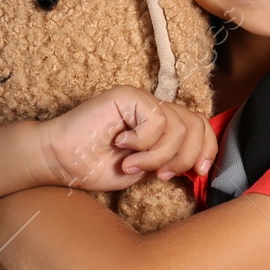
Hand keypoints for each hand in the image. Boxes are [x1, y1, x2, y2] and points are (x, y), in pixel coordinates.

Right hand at [37, 85, 217, 191]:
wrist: (61, 160)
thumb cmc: (95, 166)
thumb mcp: (144, 170)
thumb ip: (170, 161)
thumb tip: (200, 163)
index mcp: (160, 125)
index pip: (200, 127)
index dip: (208, 149)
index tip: (199, 174)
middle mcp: (154, 109)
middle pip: (196, 126)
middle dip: (184, 158)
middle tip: (161, 175)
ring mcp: (142, 100)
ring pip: (178, 128)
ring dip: (157, 156)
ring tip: (132, 164)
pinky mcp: (129, 95)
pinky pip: (157, 119)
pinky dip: (142, 141)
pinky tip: (121, 143)